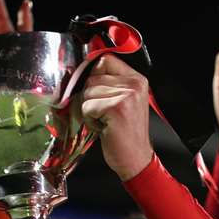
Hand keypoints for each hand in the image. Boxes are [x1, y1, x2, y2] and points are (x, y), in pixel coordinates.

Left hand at [79, 54, 152, 180]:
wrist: (136, 159)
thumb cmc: (125, 133)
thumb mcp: (124, 101)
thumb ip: (109, 84)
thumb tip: (81, 71)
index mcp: (137, 80)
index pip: (106, 60)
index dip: (94, 74)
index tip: (96, 92)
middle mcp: (134, 84)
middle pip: (93, 76)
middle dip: (90, 97)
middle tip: (103, 114)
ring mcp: (126, 95)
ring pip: (88, 92)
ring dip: (89, 109)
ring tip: (104, 121)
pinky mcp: (116, 108)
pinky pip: (87, 106)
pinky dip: (90, 119)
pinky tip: (104, 127)